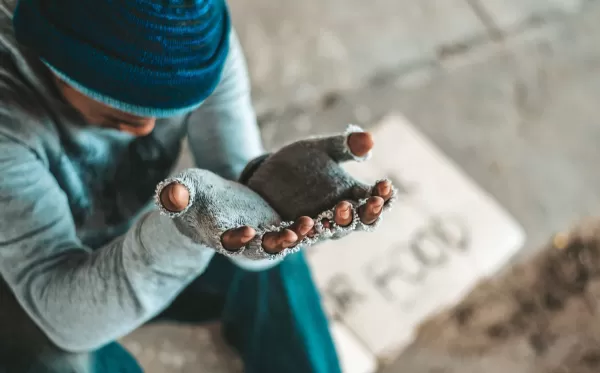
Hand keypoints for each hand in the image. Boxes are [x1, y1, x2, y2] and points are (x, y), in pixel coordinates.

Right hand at [155, 169, 317, 258]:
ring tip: (312, 224)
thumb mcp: (186, 189)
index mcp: (220, 235)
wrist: (211, 201)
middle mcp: (245, 242)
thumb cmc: (194, 194)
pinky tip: (325, 217)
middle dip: (276, 242)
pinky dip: (308, 226)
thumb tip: (170, 193)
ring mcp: (264, 235)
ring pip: (283, 240)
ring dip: (298, 236)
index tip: (246, 230)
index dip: (237, 238)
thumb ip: (176, 194)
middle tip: (291, 235)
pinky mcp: (279, 225)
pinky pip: (296, 229)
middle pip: (261, 247)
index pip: (229, 241)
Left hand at [241, 125, 395, 239]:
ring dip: (329, 227)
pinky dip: (287, 239)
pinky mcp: (282, 236)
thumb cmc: (301, 166)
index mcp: (349, 198)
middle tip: (361, 203)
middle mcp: (333, 218)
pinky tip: (288, 233)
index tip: (385, 185)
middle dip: (359, 215)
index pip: (373, 203)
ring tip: (331, 212)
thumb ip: (344, 146)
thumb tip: (369, 138)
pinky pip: (286, 243)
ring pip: (324, 234)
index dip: (382, 197)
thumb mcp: (320, 150)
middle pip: (354, 223)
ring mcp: (310, 230)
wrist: (265, 182)